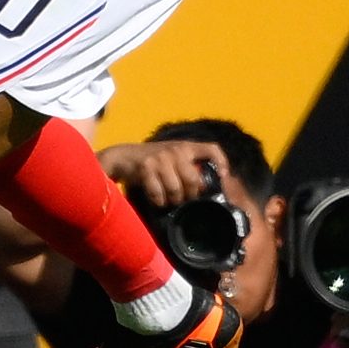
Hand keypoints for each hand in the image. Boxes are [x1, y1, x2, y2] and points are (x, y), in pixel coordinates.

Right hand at [98, 140, 234, 206]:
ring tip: (170, 200)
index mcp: (185, 146)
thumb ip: (188, 166)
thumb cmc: (154, 159)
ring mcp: (160, 158)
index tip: (223, 177)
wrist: (124, 156)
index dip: (221, 162)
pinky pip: (159, 193)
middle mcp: (175, 150)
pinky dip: (159, 201)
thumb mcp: (173, 156)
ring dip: (173, 200)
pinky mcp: (146, 167)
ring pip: (176, 189)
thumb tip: (206, 188)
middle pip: (193, 180)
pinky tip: (157, 200)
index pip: (211, 148)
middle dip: (190, 194)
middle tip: (185, 199)